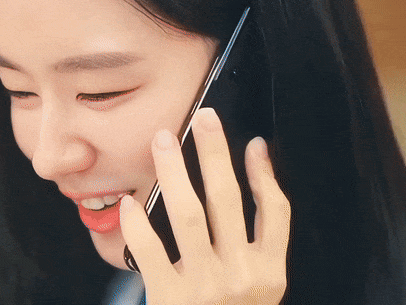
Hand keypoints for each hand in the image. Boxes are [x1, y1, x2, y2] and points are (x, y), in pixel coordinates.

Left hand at [120, 107, 290, 304]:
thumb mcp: (258, 289)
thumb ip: (257, 245)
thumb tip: (253, 178)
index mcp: (269, 273)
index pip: (275, 212)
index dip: (265, 174)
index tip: (253, 143)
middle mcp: (241, 277)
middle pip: (228, 200)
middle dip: (214, 154)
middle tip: (203, 118)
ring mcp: (206, 288)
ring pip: (189, 214)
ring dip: (175, 172)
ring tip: (163, 141)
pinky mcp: (170, 298)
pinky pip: (150, 250)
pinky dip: (138, 222)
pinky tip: (130, 201)